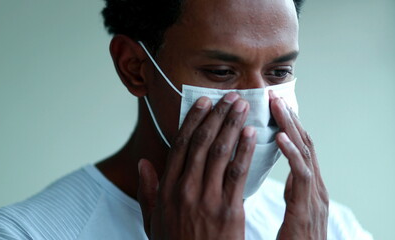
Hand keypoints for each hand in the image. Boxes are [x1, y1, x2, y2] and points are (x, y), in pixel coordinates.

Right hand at [137, 93, 256, 239]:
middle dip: (217, 116)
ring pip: (220, 152)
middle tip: (229, 97)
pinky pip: (237, 173)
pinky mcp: (228, 210)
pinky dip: (244, 150)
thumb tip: (143, 163)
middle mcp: (185, 188)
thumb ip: (147, 191)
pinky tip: (251, 134)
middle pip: (202, 143)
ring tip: (241, 107)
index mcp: (167, 189)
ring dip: (232, 126)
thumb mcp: (152, 222)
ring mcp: (207, 198)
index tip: (203, 103)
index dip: (193, 121)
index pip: (181, 145)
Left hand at [270, 92, 328, 239]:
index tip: (278, 106)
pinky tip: (281, 137)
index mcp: (310, 187)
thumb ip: (295, 191)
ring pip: (305, 152)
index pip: (302, 147)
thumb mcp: (297, 210)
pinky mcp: (308, 208)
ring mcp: (315, 196)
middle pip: (305, 143)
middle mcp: (316, 187)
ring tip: (278, 106)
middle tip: (274, 95)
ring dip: (291, 127)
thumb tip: (289, 174)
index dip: (291, 125)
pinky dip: (292, 154)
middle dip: (290, 118)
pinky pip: (301, 175)